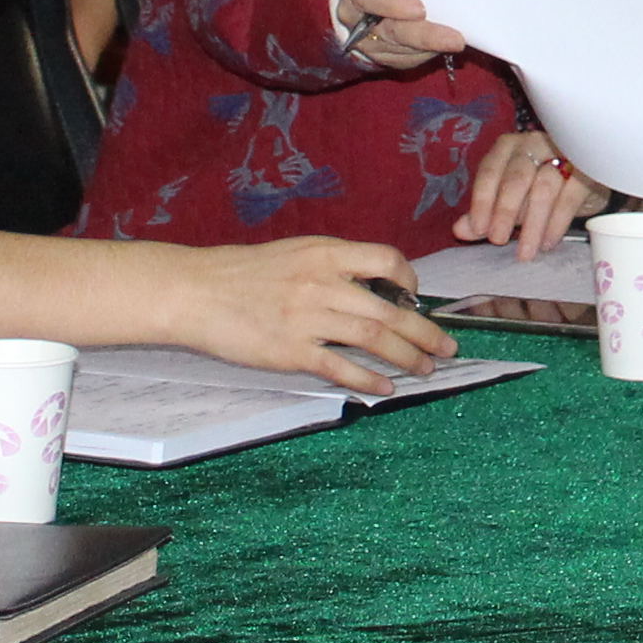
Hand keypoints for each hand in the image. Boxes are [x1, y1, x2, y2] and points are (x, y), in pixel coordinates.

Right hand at [177, 233, 452, 386]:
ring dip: (407, 356)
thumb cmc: (240, 273)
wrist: (194, 292)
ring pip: (374, 338)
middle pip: (389, 309)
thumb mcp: (293, 253)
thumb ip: (331, 267)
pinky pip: (341, 368)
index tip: (416, 299)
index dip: (409, 280)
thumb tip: (370, 288)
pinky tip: (385, 389)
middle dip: (425, 332)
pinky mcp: (291, 351)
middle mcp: (322, 282)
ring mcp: (308, 318)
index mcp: (324, 253)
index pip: (386, 260)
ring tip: (425, 369)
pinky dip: (368, 381)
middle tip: (447, 347)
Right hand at [333, 0, 468, 73]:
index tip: (421, 9)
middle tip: (455, 39)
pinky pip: (402, 60)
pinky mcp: (375, 55)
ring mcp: (362, 38)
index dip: (392, 4)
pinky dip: (424, 55)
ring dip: (430, 48)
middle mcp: (353, 13)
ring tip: (456, 42)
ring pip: (398, 49)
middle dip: (425, 36)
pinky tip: (442, 48)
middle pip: (389, 30)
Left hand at [461, 128, 602, 258]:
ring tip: (526, 252)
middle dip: (505, 211)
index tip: (479, 229)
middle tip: (498, 240)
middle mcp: (533, 144)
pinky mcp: (586, 170)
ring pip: (543, 188)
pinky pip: (569, 198)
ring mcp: (562, 153)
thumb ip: (484, 213)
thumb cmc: (538, 186)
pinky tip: (548, 242)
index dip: (482, 201)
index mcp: (507, 148)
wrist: (584, 177)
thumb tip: (459, 230)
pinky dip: (557, 223)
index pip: (490, 171)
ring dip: (532, 224)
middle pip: (516, 178)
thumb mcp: (508, 199)